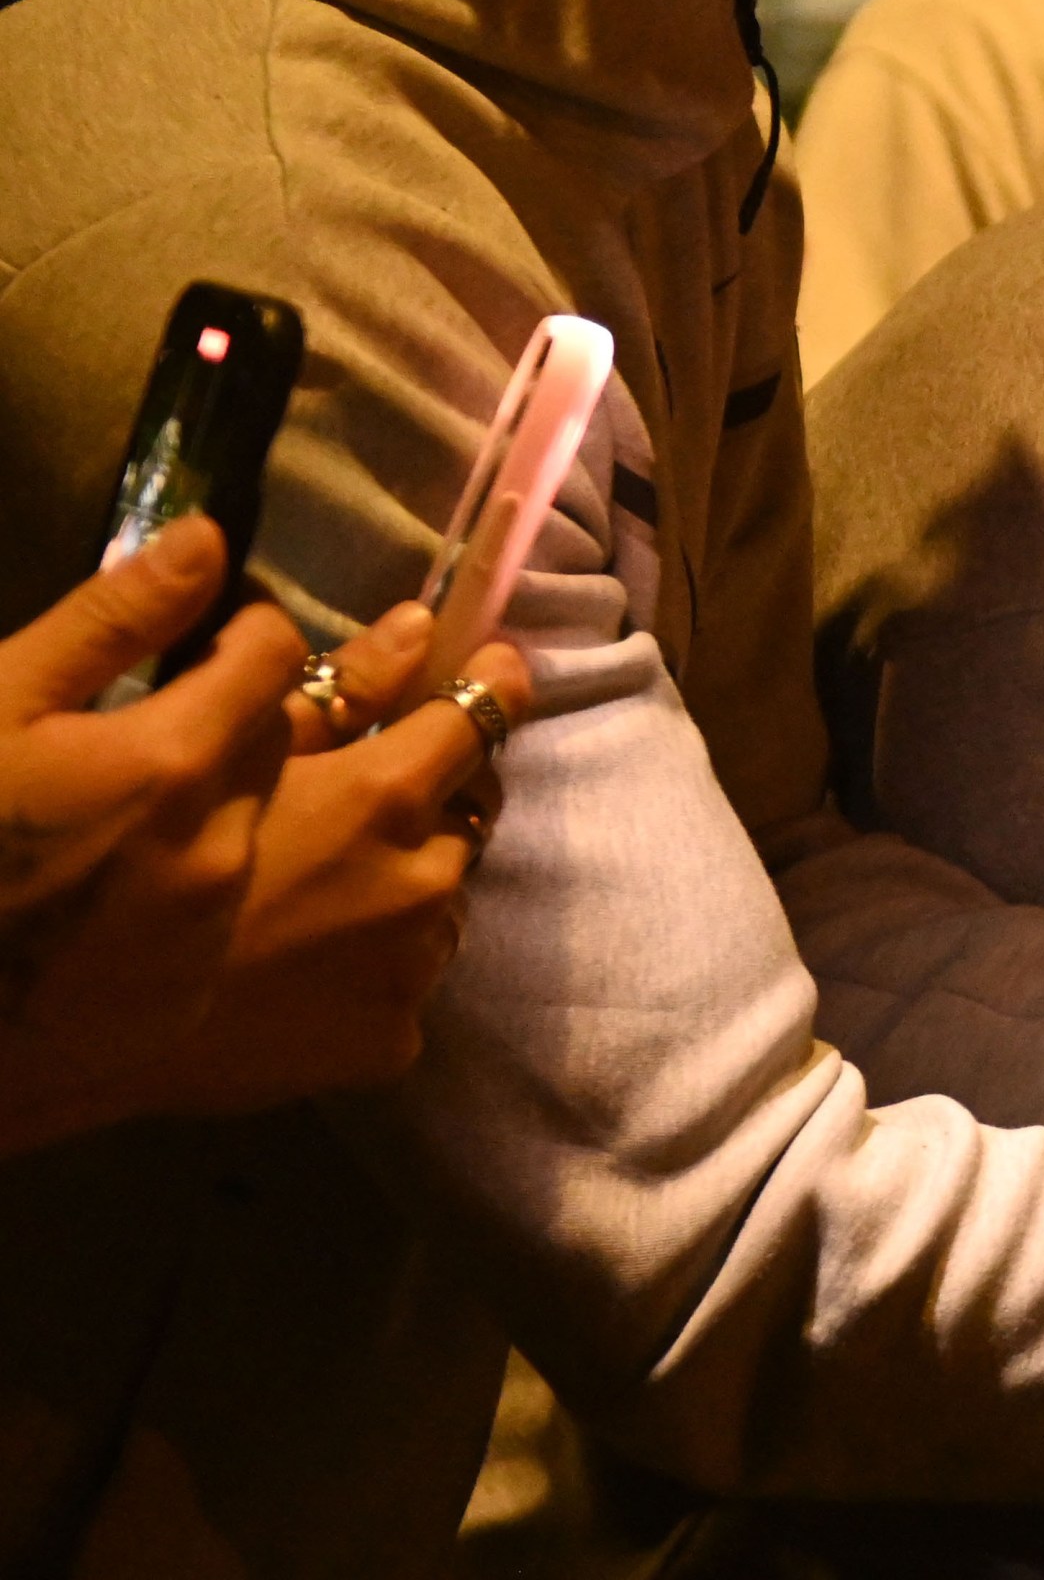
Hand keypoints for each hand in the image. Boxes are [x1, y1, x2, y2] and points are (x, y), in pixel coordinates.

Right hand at [0, 518, 519, 1154]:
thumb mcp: (18, 719)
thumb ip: (129, 625)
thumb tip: (206, 538)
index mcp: (322, 781)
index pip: (411, 681)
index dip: (410, 652)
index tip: (425, 636)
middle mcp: (379, 866)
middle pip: (463, 778)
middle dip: (450, 742)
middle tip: (439, 722)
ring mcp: (394, 960)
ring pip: (448, 876)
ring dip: (416, 852)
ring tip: (360, 852)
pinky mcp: (381, 1041)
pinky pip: (415, 971)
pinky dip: (383, 949)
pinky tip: (321, 946)